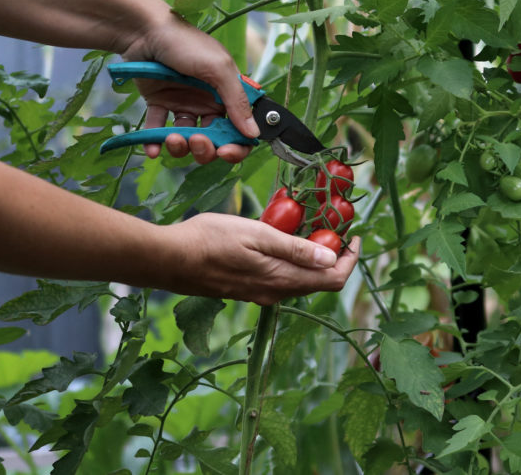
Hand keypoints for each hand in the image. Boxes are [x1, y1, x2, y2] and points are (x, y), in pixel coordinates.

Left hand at [122, 11, 259, 163]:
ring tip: (171, 138)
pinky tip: (153, 149)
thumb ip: (237, 102)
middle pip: (214, 139)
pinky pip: (158, 130)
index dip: (237, 145)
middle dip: (206, 148)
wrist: (142, 30)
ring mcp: (183, 103)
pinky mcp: (159, 104)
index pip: (241, 128)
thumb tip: (254, 134)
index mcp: (228, 93)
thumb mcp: (218, 69)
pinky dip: (155, 143)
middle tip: (197, 142)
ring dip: (181, 146)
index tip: (227, 152)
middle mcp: (208, 101)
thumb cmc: (186, 43)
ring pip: (187, 139)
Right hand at [162, 214, 358, 304]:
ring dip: (313, 258)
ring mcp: (258, 294)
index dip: (350, 259)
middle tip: (333, 226)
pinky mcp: (245, 290)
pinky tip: (282, 239)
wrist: (167, 259)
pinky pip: (280, 278)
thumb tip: (332, 258)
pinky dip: (292, 261)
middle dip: (334, 256)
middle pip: (319, 282)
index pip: (333, 280)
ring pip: (299, 280)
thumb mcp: (258, 235)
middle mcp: (274, 293)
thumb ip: (296, 249)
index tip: (353, 236)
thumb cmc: (209, 240)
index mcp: (282, 280)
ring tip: (310, 228)